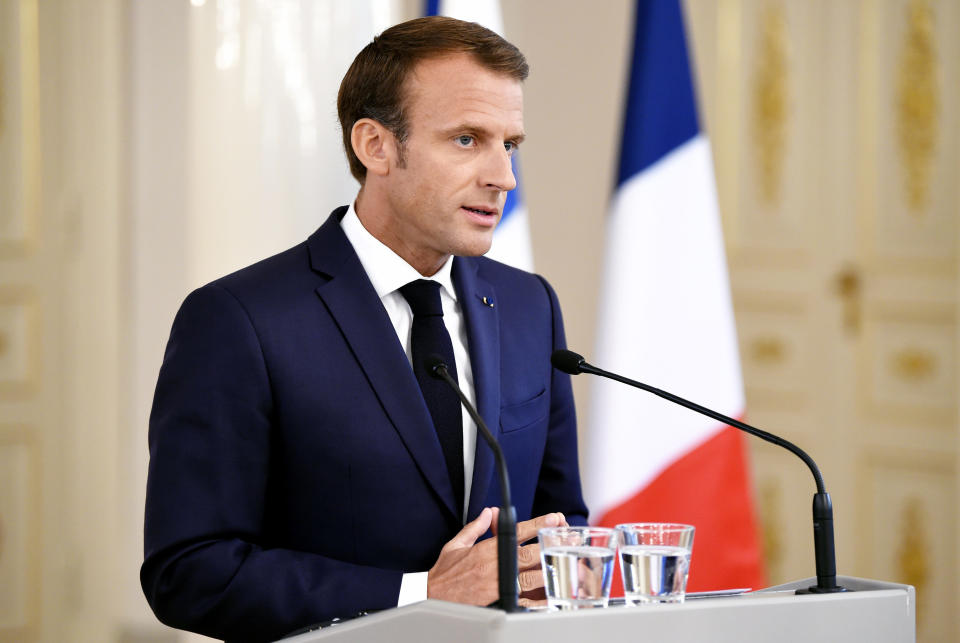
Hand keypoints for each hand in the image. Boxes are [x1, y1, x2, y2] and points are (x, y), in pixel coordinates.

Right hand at [426, 508, 567, 606]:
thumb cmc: (444, 573)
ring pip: (532, 574)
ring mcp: (499, 583)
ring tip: (567, 559)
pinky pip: (525, 597)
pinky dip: (540, 594)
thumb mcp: (456, 544)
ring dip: (550, 566)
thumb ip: (476, 527)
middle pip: (531, 551)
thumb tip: (488, 513)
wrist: (434, 597)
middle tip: (569, 537)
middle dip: (551, 543)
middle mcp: (495, 565)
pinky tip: (553, 589)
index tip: (554, 518)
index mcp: (486, 549)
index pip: (518, 532)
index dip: (538, 524)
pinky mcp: (500, 599)